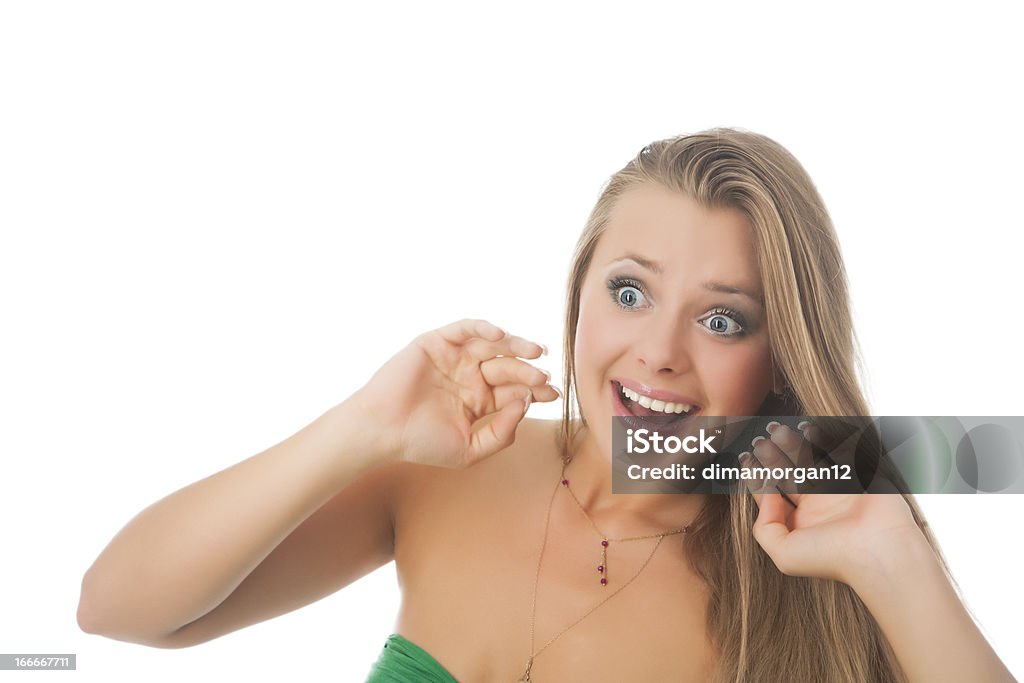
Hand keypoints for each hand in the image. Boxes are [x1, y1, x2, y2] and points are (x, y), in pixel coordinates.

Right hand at [352, 319, 558, 468]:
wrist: (382, 431)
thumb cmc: (421, 443)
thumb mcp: (470, 450)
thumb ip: (500, 433)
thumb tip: (524, 405)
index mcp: (480, 399)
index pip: (515, 391)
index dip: (536, 391)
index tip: (553, 394)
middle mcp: (470, 376)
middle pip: (508, 367)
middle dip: (528, 371)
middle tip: (543, 376)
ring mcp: (454, 358)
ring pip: (492, 345)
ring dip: (515, 345)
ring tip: (534, 351)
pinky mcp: (437, 343)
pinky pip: (465, 329)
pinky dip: (483, 328)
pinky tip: (500, 336)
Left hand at [742, 422, 924, 585]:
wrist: (880, 551)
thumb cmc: (833, 558)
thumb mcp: (783, 554)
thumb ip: (764, 527)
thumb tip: (766, 494)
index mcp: (800, 523)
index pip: (773, 495)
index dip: (757, 477)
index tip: (745, 459)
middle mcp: (817, 506)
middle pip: (789, 474)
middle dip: (772, 457)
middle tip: (759, 440)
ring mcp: (837, 489)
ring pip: (810, 460)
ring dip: (792, 444)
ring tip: (775, 430)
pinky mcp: (856, 476)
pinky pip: (837, 452)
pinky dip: (822, 440)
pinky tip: (806, 428)